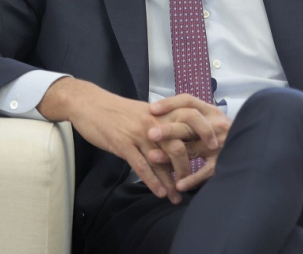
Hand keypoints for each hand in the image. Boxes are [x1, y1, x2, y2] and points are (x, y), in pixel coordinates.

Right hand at [36, 79, 215, 203]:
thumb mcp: (144, 113)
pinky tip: (159, 192)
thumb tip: (176, 142)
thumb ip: (161, 125)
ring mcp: (139, 133)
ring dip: (171, 182)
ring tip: (176, 197)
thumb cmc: (117, 111)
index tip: (212, 152)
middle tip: (191, 185)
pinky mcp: (123, 144)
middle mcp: (154, 123)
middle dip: (187, 170)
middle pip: (179, 147)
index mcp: (161, 113)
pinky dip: (152, 181)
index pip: (190, 123)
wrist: (90, 104)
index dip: (204, 136)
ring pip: (162, 160)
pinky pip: (142, 166)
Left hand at [147, 94, 231, 191]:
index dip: (170, 104)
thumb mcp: (213, 118)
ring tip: (153, 158)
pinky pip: (205, 172)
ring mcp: (219, 144)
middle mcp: (215, 125)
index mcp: (211, 112)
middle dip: (167, 129)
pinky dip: (191, 179)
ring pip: (191, 148)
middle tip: (149, 133)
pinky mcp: (222, 162)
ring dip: (170, 154)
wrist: (254, 146)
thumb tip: (163, 113)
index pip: (189, 102)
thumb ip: (193, 116)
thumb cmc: (226, 133)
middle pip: (188, 124)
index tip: (152, 109)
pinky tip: (178, 185)